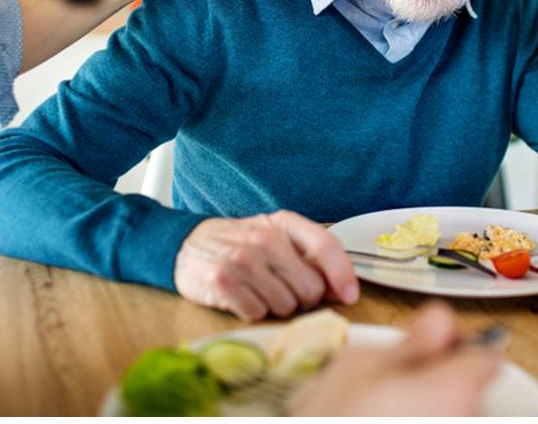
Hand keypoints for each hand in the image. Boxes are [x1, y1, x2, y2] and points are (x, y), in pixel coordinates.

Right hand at [173, 211, 358, 320]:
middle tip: (285, 289)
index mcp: (283, 223)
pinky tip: (242, 296)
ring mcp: (242, 259)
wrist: (186, 245)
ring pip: (285, 306)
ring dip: (276, 306)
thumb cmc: (241, 244)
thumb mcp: (276, 238)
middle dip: (303, 298)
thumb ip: (311, 258)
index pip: (325, 245)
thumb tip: (344, 290)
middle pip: (310, 288)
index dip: (343, 274)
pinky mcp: (222, 281)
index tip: (351, 296)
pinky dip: (253, 311)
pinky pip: (257, 313)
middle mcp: (264, 238)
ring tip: (259, 290)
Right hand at [289, 301, 500, 415]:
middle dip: (442, 388)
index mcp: (454, 390)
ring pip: (454, 418)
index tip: (437, 353)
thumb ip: (410, 344)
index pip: (486, 358)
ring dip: (429, 412)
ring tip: (384, 417)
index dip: (459, 351)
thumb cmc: (329, 419)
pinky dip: (418, 422)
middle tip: (395, 392)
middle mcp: (466, 421)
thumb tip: (441, 321)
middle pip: (471, 396)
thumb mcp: (357, 366)